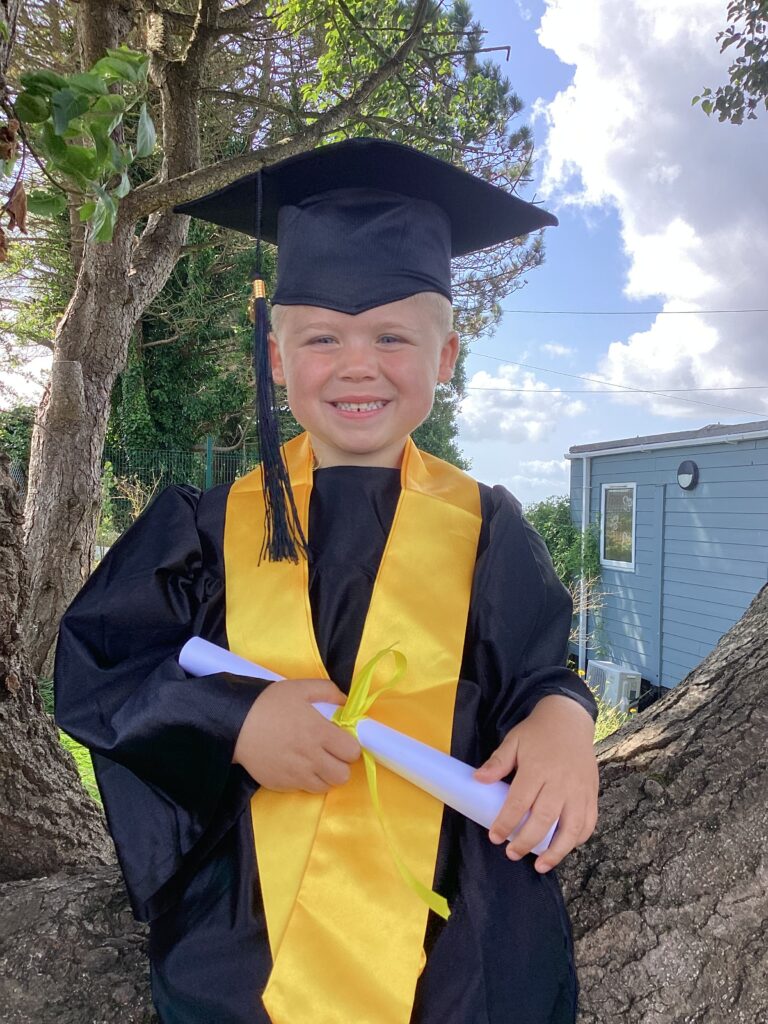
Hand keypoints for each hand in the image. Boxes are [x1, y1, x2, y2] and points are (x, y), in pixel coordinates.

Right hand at [233, 679, 360, 792]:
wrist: (235, 724)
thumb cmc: (269, 703)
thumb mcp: (299, 687)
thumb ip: (328, 691)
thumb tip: (345, 702)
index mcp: (319, 733)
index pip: (352, 752)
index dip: (350, 745)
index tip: (341, 739)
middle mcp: (311, 758)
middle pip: (343, 775)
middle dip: (341, 764)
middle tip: (331, 752)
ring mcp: (296, 775)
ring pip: (325, 786)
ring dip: (325, 775)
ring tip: (315, 761)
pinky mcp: (281, 785)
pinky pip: (303, 789)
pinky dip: (306, 780)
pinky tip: (297, 765)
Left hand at [474, 695, 598, 872]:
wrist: (570, 720)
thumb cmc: (537, 733)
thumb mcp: (513, 741)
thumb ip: (497, 762)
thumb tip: (477, 780)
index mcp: (537, 769)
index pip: (520, 802)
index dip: (506, 823)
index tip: (495, 837)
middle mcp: (560, 782)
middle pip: (544, 819)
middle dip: (527, 842)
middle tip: (511, 853)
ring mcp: (579, 790)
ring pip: (571, 827)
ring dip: (556, 850)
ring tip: (541, 865)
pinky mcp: (592, 793)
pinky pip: (589, 822)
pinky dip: (578, 839)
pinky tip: (564, 848)